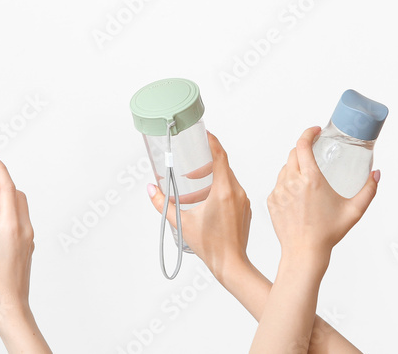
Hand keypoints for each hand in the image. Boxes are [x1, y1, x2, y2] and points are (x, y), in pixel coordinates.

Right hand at [147, 131, 251, 283]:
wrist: (231, 264)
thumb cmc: (210, 246)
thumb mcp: (182, 222)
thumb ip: (162, 203)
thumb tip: (151, 189)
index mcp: (223, 191)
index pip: (220, 156)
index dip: (212, 141)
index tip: (204, 133)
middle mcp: (237, 192)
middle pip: (224, 165)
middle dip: (207, 160)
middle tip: (193, 159)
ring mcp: (244, 200)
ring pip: (229, 177)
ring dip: (213, 175)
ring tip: (196, 182)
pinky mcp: (246, 208)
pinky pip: (234, 189)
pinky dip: (221, 187)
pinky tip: (208, 197)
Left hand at [267, 126, 378, 267]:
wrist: (304, 252)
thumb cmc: (329, 233)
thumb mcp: (354, 211)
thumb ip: (368, 191)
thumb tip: (376, 174)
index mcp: (311, 179)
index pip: (303, 145)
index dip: (308, 133)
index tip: (315, 131)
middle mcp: (291, 181)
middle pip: (293, 153)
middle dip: (303, 149)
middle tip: (314, 153)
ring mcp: (279, 190)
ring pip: (284, 169)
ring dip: (295, 167)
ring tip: (308, 177)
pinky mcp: (271, 200)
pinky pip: (278, 184)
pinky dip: (287, 184)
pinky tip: (298, 195)